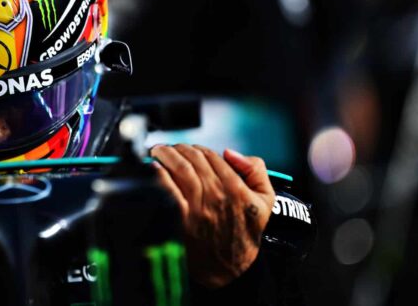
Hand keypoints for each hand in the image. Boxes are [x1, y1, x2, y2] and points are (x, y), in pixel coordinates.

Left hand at [151, 144, 274, 288]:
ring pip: (180, 169)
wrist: (230, 269)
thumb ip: (255, 171)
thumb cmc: (244, 233)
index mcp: (237, 188)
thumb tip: (230, 153)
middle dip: (178, 148)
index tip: (188, 149)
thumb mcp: (265, 202)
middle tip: (169, 148)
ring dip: (166, 155)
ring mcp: (198, 207)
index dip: (197, 149)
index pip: (212, 156)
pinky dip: (159, 174)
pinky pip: (167, 188)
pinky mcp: (181, 218)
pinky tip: (153, 168)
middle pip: (193, 159)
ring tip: (158, 151)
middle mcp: (217, 195)